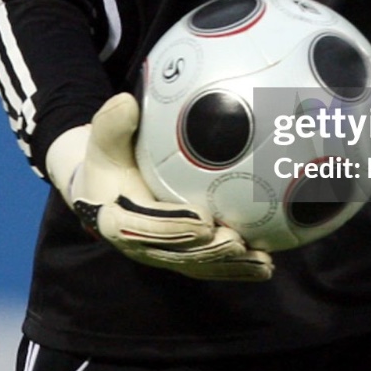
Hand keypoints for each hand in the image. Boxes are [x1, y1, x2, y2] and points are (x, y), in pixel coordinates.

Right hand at [46, 93, 272, 279]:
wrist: (105, 187)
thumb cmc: (108, 159)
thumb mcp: (103, 140)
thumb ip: (111, 125)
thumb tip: (126, 102)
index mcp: (117, 220)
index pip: (146, 228)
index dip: (174, 228)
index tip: (202, 222)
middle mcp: (140, 244)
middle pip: (177, 253)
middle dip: (208, 251)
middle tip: (235, 241)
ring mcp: (162, 254)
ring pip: (198, 265)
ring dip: (229, 265)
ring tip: (261, 261)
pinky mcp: (181, 256)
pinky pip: (209, 265)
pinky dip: (237, 268)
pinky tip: (267, 264)